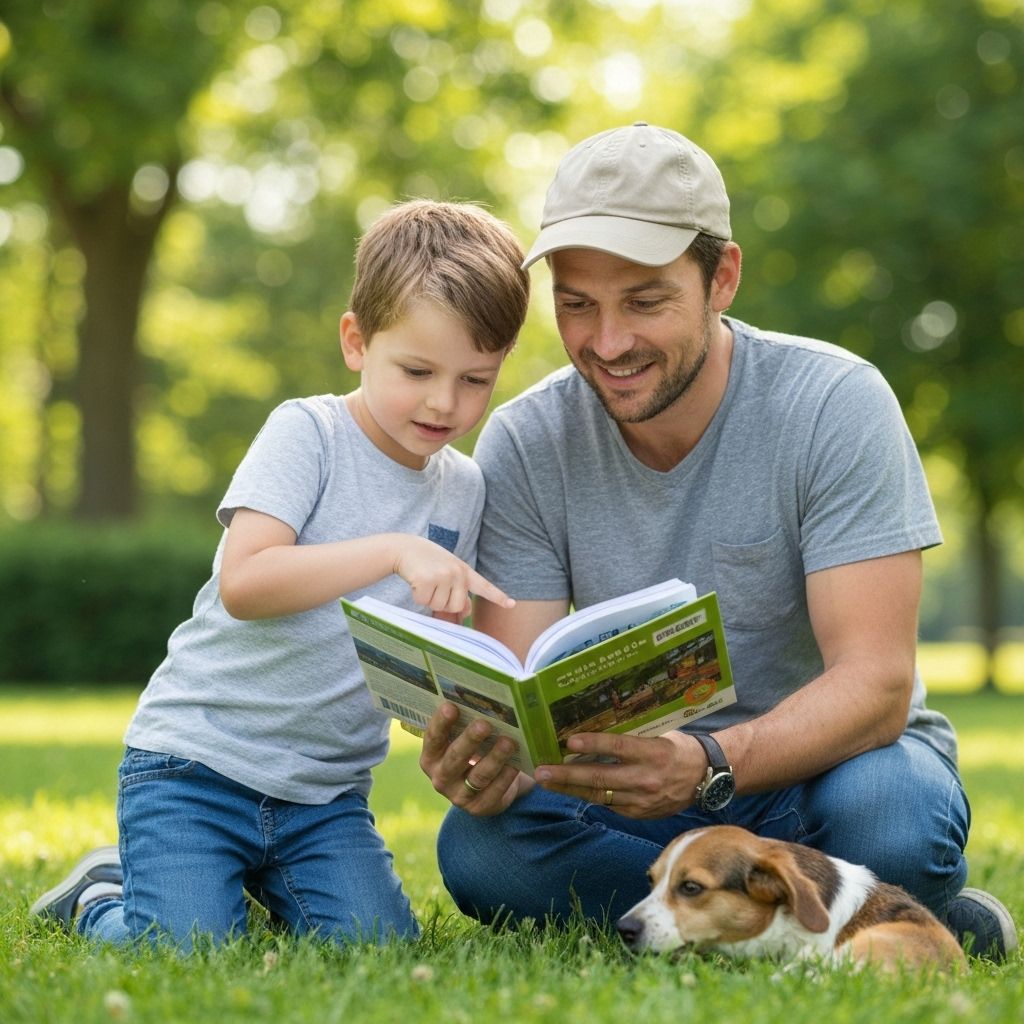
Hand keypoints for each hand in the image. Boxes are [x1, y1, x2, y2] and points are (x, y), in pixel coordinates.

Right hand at [393, 537, 513, 617]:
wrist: (405, 547)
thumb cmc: (427, 563)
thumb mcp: (447, 573)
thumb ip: (458, 591)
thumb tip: (465, 613)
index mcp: (464, 570)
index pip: (483, 586)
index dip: (497, 597)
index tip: (511, 605)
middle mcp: (456, 572)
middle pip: (456, 606)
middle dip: (443, 603)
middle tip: (434, 587)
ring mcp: (442, 575)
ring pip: (439, 606)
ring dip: (429, 599)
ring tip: (425, 581)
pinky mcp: (426, 579)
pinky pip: (424, 602)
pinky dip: (417, 596)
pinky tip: (416, 581)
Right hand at [420, 703, 529, 815]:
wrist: (485, 787)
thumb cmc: (472, 751)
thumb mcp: (462, 739)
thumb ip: (464, 723)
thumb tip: (478, 696)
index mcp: (431, 756)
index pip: (433, 737)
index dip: (441, 722)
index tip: (452, 706)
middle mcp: (440, 777)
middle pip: (455, 757)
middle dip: (470, 740)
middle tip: (485, 724)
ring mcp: (458, 796)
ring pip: (478, 776)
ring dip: (495, 758)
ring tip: (509, 742)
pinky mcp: (479, 808)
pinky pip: (494, 791)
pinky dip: (506, 777)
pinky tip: (516, 764)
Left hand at [534, 731, 701, 818]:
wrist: (707, 777)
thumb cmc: (679, 748)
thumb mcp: (659, 735)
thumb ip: (631, 738)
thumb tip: (596, 732)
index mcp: (653, 753)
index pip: (618, 748)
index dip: (593, 745)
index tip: (569, 742)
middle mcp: (647, 778)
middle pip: (602, 778)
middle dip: (568, 776)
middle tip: (541, 772)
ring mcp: (643, 800)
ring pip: (600, 795)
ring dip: (571, 789)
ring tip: (547, 782)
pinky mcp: (641, 813)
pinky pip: (610, 804)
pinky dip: (589, 797)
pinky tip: (570, 791)